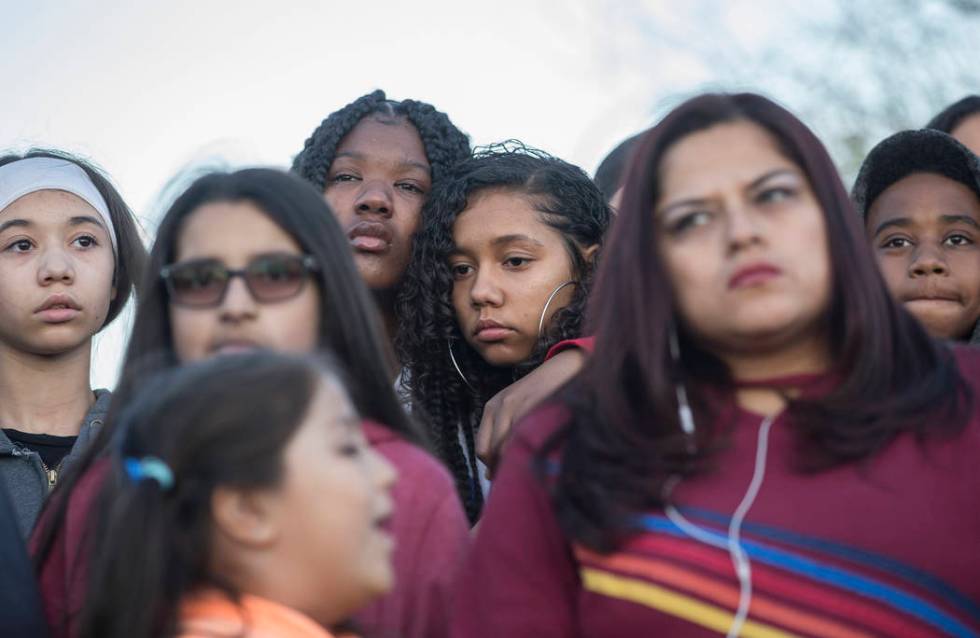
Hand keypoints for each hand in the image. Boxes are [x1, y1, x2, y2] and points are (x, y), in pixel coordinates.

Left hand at [476, 348, 585, 478]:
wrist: (563, 369)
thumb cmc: (540, 395)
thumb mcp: (516, 409)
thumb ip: (503, 436)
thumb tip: (491, 475)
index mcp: (491, 408)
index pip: (482, 449)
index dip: (492, 466)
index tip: (506, 476)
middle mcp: (499, 406)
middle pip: (491, 451)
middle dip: (503, 468)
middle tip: (520, 478)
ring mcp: (514, 405)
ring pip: (506, 447)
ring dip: (516, 462)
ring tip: (531, 470)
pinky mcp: (531, 405)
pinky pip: (524, 437)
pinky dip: (528, 451)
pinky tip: (540, 455)